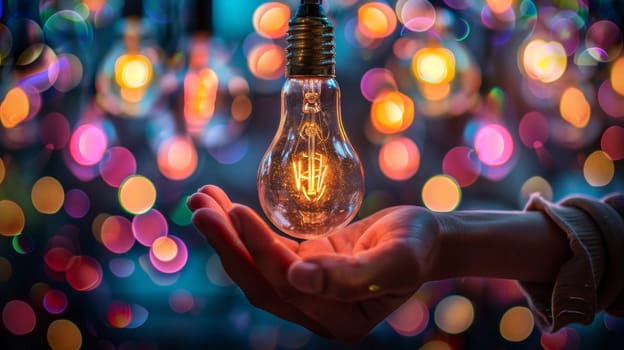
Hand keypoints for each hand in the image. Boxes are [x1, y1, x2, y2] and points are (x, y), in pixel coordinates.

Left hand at [187, 185, 440, 341]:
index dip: (257, 250)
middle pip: (259, 279)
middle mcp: (315, 311)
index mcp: (338, 320)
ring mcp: (306, 291)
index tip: (236, 211)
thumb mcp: (397, 259)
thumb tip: (299, 279)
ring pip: (256, 265)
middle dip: (226, 243)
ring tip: (202, 198)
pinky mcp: (302, 268)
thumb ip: (354, 277)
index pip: (285, 286)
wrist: (425, 238)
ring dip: (226, 234)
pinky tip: (224, 205)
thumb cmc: (418, 245)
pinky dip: (242, 229)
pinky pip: (265, 251)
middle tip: (199, 204)